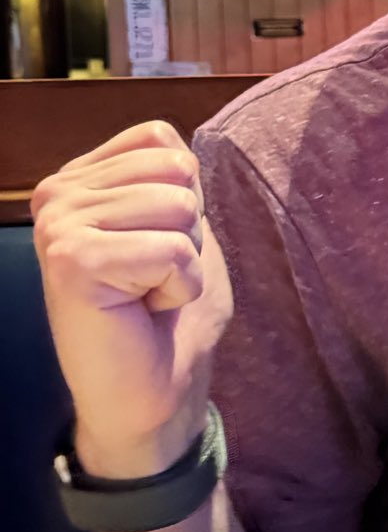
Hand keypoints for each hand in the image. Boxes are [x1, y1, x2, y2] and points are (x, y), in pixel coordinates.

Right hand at [31, 121, 232, 479]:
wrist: (152, 393)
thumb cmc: (168, 314)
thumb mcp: (180, 228)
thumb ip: (173, 180)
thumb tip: (178, 143)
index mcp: (79, 179)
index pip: (161, 139)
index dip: (185, 198)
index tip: (155, 248)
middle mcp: (56, 194)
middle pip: (176, 169)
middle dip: (188, 231)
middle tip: (151, 277)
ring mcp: (57, 226)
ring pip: (178, 207)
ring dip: (183, 261)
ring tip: (145, 293)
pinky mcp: (71, 261)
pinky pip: (171, 250)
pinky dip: (178, 287)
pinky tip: (142, 311)